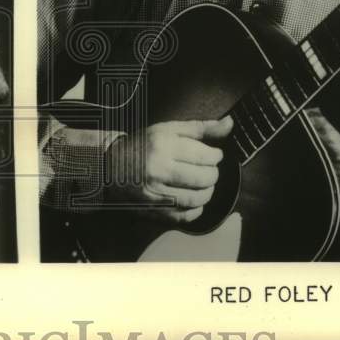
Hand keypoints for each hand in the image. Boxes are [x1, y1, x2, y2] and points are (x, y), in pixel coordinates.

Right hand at [103, 117, 232, 223]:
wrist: (110, 166)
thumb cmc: (143, 145)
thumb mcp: (168, 129)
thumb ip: (201, 128)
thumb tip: (229, 123)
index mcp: (163, 144)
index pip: (206, 155)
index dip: (216, 156)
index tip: (212, 154)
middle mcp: (159, 169)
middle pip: (204, 178)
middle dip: (213, 174)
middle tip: (207, 169)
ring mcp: (155, 192)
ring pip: (198, 198)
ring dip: (207, 192)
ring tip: (202, 184)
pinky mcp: (153, 210)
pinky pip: (185, 216)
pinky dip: (195, 210)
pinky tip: (192, 199)